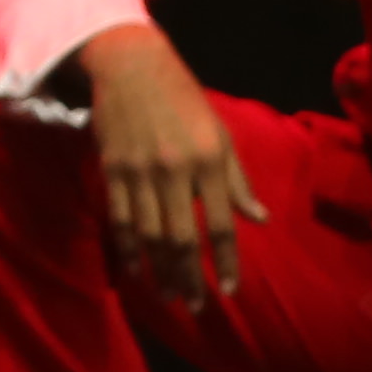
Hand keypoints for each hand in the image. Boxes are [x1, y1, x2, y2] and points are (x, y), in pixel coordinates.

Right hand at [77, 24, 265, 309]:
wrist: (130, 65)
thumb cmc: (184, 100)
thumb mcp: (219, 134)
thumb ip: (237, 180)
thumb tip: (259, 219)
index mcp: (207, 160)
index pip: (219, 223)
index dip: (224, 261)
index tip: (228, 290)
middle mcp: (173, 170)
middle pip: (180, 237)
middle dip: (188, 276)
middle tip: (194, 306)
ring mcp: (138, 171)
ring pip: (148, 234)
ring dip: (158, 270)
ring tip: (168, 296)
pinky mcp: (112, 169)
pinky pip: (120, 217)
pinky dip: (126, 247)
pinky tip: (133, 269)